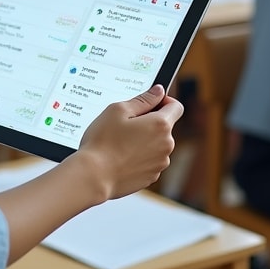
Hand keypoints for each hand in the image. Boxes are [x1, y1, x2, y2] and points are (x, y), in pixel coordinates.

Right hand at [75, 84, 182, 200]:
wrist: (93, 176)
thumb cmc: (103, 141)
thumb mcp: (118, 110)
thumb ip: (143, 99)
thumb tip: (159, 91)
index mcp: (160, 125)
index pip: (175, 106)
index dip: (163, 101)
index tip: (148, 103)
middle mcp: (166, 145)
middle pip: (164, 126)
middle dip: (149, 122)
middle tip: (125, 123)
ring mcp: (159, 164)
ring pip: (156, 144)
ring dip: (144, 140)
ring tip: (119, 142)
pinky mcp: (151, 177)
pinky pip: (149, 160)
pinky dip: (139, 156)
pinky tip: (120, 156)